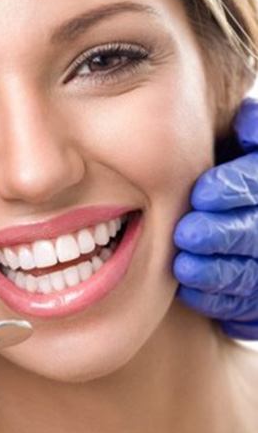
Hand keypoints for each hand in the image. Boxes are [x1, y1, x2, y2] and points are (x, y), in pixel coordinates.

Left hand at [174, 97, 257, 339]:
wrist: (232, 213)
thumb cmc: (229, 174)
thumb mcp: (239, 149)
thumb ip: (248, 132)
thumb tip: (245, 123)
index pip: (257, 182)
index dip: (235, 188)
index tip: (202, 193)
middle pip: (255, 234)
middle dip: (223, 235)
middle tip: (187, 234)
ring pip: (250, 275)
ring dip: (217, 274)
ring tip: (183, 268)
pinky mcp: (256, 301)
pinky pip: (245, 308)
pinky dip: (220, 303)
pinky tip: (192, 293)